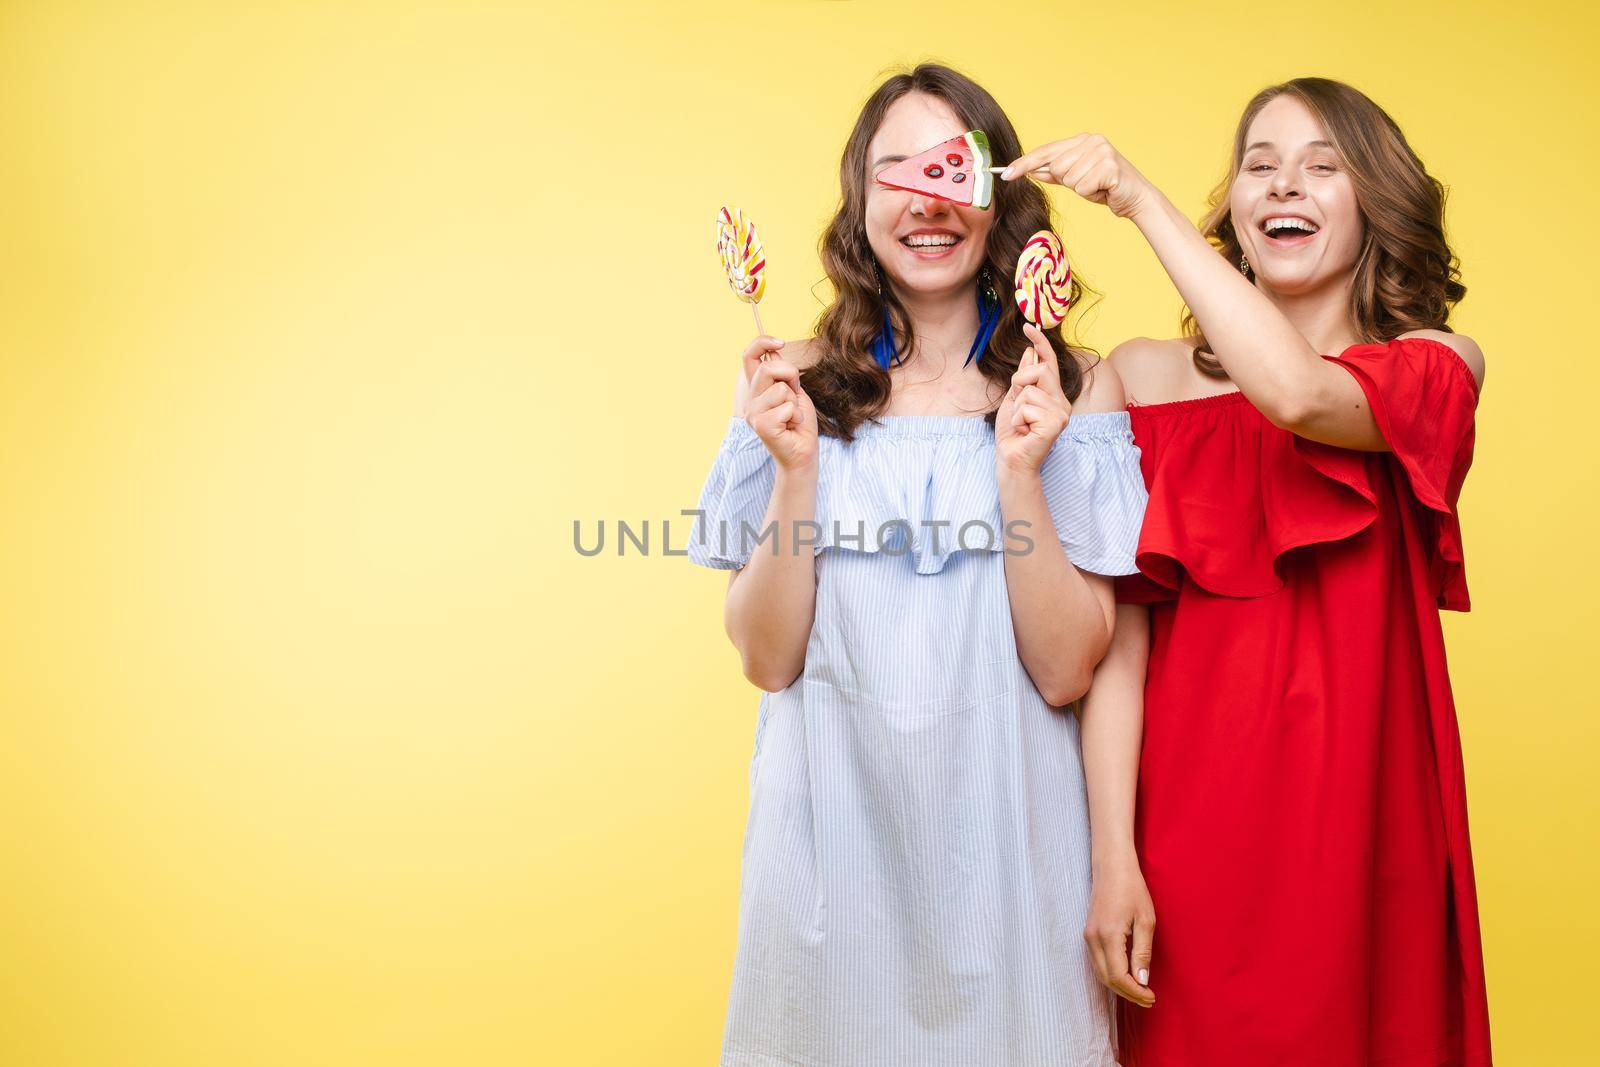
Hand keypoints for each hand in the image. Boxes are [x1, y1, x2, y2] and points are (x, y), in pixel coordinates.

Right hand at [742, 336, 817, 472]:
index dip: (762, 342)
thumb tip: (775, 353)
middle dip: (791, 376)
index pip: (748, 356)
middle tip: (795, 395)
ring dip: (795, 403)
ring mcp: (753, 414)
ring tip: (792, 417)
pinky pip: (786, 408)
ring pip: (781, 390)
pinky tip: (791, 427)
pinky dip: (796, 416)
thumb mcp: (793, 391)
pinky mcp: (762, 426)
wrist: (802, 452)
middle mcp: (750, 400)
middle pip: (768, 369)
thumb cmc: (798, 423)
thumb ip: (783, 374)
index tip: (780, 343)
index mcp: (756, 389)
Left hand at [995, 323, 1071, 475]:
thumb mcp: (1014, 400)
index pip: (1050, 363)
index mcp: (1053, 394)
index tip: (1028, 326)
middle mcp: (1062, 401)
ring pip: (1029, 391)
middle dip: (1020, 383)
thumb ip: (1024, 378)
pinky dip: (1018, 419)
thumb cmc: (1013, 433)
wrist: (1012, 459)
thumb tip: (1030, 354)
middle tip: (1017, 404)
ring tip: (1022, 424)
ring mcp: (1062, 413)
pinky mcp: (1056, 424)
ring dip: (1017, 408)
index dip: (1041, 343)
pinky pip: (1027, 408)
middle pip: (1040, 370)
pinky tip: (1024, 432)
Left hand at [1003, 134, 1152, 219]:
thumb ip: (1055, 174)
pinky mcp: (1109, 166)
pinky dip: (1091, 194)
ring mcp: (1101, 151)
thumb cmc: (1105, 188)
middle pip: (1055, 166)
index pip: (1046, 151)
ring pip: (1068, 178)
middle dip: (1068, 181)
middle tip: (1088, 183)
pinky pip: (1082, 187)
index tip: (1006, 174)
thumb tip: (1031, 171)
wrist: (1136, 199)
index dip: (1025, 163)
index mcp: (1082, 140)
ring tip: (1098, 186)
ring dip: (1081, 189)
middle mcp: (1091, 140)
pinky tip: (1105, 189)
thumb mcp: (1076, 180)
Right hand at [1084, 852, 1155, 1007]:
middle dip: (1128, 993)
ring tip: (1140, 990)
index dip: (1135, 992)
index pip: (1119, 976)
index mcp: (1108, 935)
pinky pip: (1098, 963)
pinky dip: (1111, 974)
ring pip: (1100, 973)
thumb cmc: (1132, 889)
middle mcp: (1093, 939)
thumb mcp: (1145, 920)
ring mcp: (1088, 936)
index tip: (1152, 997)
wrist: (1111, 867)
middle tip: (1148, 999)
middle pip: (1107, 979)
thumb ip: (1142, 952)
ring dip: (1119, 986)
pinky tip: (1127, 975)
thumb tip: (1142, 980)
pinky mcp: (1088, 934)